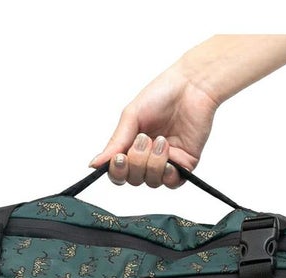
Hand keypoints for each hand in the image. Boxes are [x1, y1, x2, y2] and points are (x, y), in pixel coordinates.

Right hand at [89, 65, 218, 188]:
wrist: (191, 87)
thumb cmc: (161, 95)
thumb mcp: (131, 117)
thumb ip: (115, 143)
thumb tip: (94, 164)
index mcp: (131, 147)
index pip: (118, 173)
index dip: (117, 171)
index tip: (119, 158)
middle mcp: (147, 158)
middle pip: (133, 179)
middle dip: (137, 161)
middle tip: (144, 139)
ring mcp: (166, 163)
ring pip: (152, 181)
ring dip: (154, 162)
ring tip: (161, 141)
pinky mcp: (184, 165)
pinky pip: (171, 182)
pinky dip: (168, 172)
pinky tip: (170, 154)